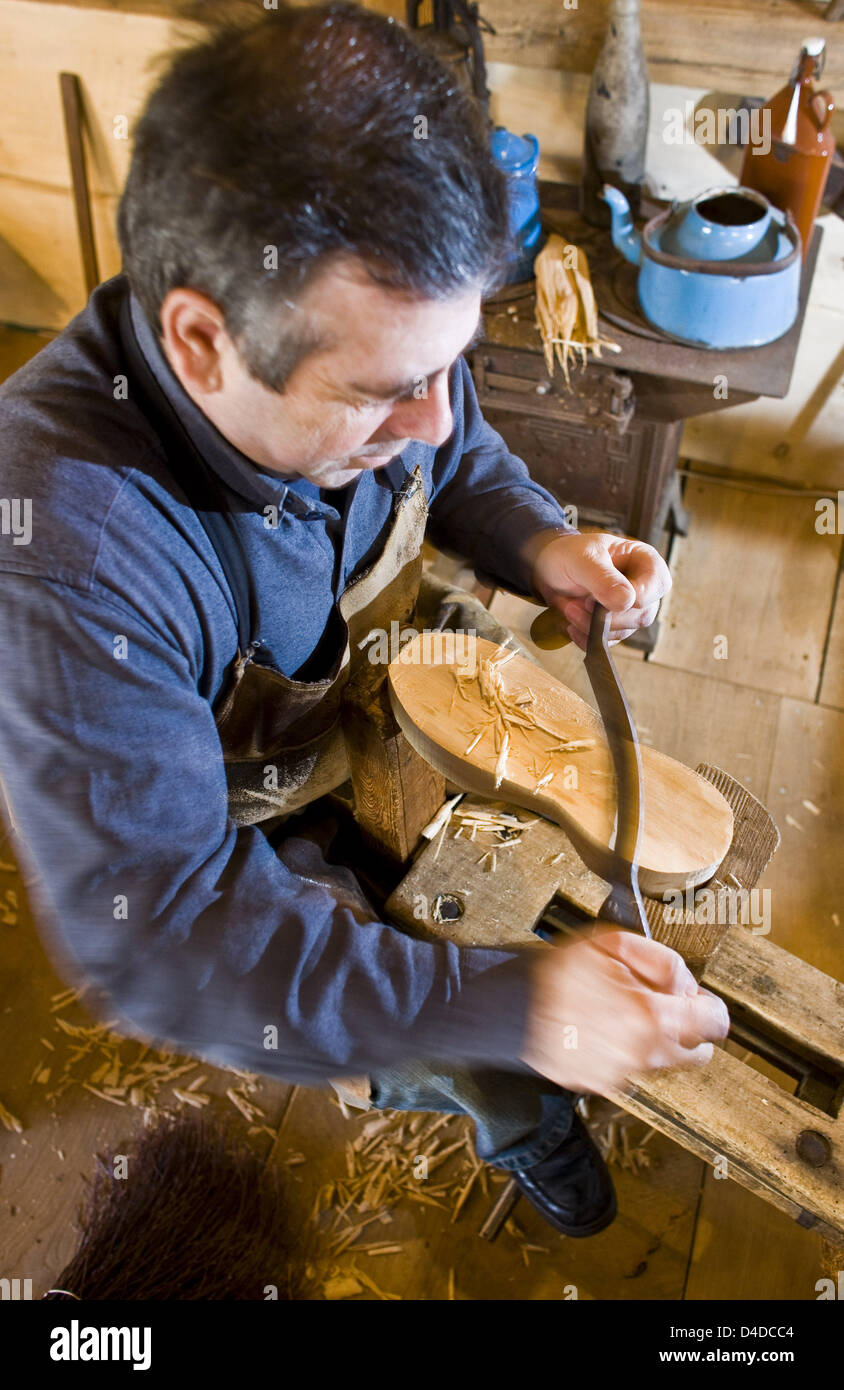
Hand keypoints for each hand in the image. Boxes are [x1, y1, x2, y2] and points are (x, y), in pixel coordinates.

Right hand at [520, 927, 729, 1096]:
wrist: (507, 1011)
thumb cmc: (556, 974)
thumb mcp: (611, 945)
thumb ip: (662, 961)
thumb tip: (685, 986)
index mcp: (650, 1018)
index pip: (715, 1025)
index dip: (709, 1007)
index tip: (694, 998)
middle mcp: (641, 1055)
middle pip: (696, 1053)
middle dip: (685, 1028)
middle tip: (656, 1003)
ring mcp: (621, 1076)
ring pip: (663, 1062)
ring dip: (654, 1040)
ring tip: (618, 1012)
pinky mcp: (601, 1085)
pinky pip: (631, 1070)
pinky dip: (625, 1052)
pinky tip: (599, 1028)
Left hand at [527, 531, 670, 650]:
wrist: (548, 568)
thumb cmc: (568, 554)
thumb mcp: (581, 559)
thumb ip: (604, 578)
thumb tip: (627, 600)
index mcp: (645, 561)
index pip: (659, 585)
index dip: (634, 597)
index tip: (598, 598)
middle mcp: (643, 587)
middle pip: (641, 615)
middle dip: (605, 616)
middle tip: (575, 605)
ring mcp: (631, 609)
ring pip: (624, 631)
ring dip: (592, 626)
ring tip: (569, 609)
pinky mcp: (615, 627)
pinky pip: (609, 642)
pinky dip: (588, 638)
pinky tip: (571, 626)